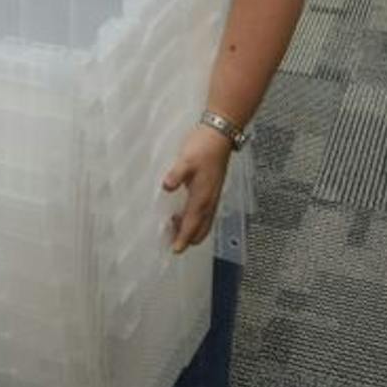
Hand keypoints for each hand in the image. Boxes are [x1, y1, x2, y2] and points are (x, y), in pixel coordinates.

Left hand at [161, 123, 232, 252]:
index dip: (183, 239)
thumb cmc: (203, 148)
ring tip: (173, 227)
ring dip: (191, 229)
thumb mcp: (186, 160)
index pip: (192, 225)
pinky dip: (195, 220)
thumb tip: (166, 187)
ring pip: (204, 223)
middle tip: (170, 239)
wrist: (220, 136)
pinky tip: (182, 212)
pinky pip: (205, 214)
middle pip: (200, 230)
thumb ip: (176, 175)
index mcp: (202, 198)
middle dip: (187, 238)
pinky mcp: (213, 190)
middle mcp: (210, 201)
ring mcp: (213, 197)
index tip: (175, 250)